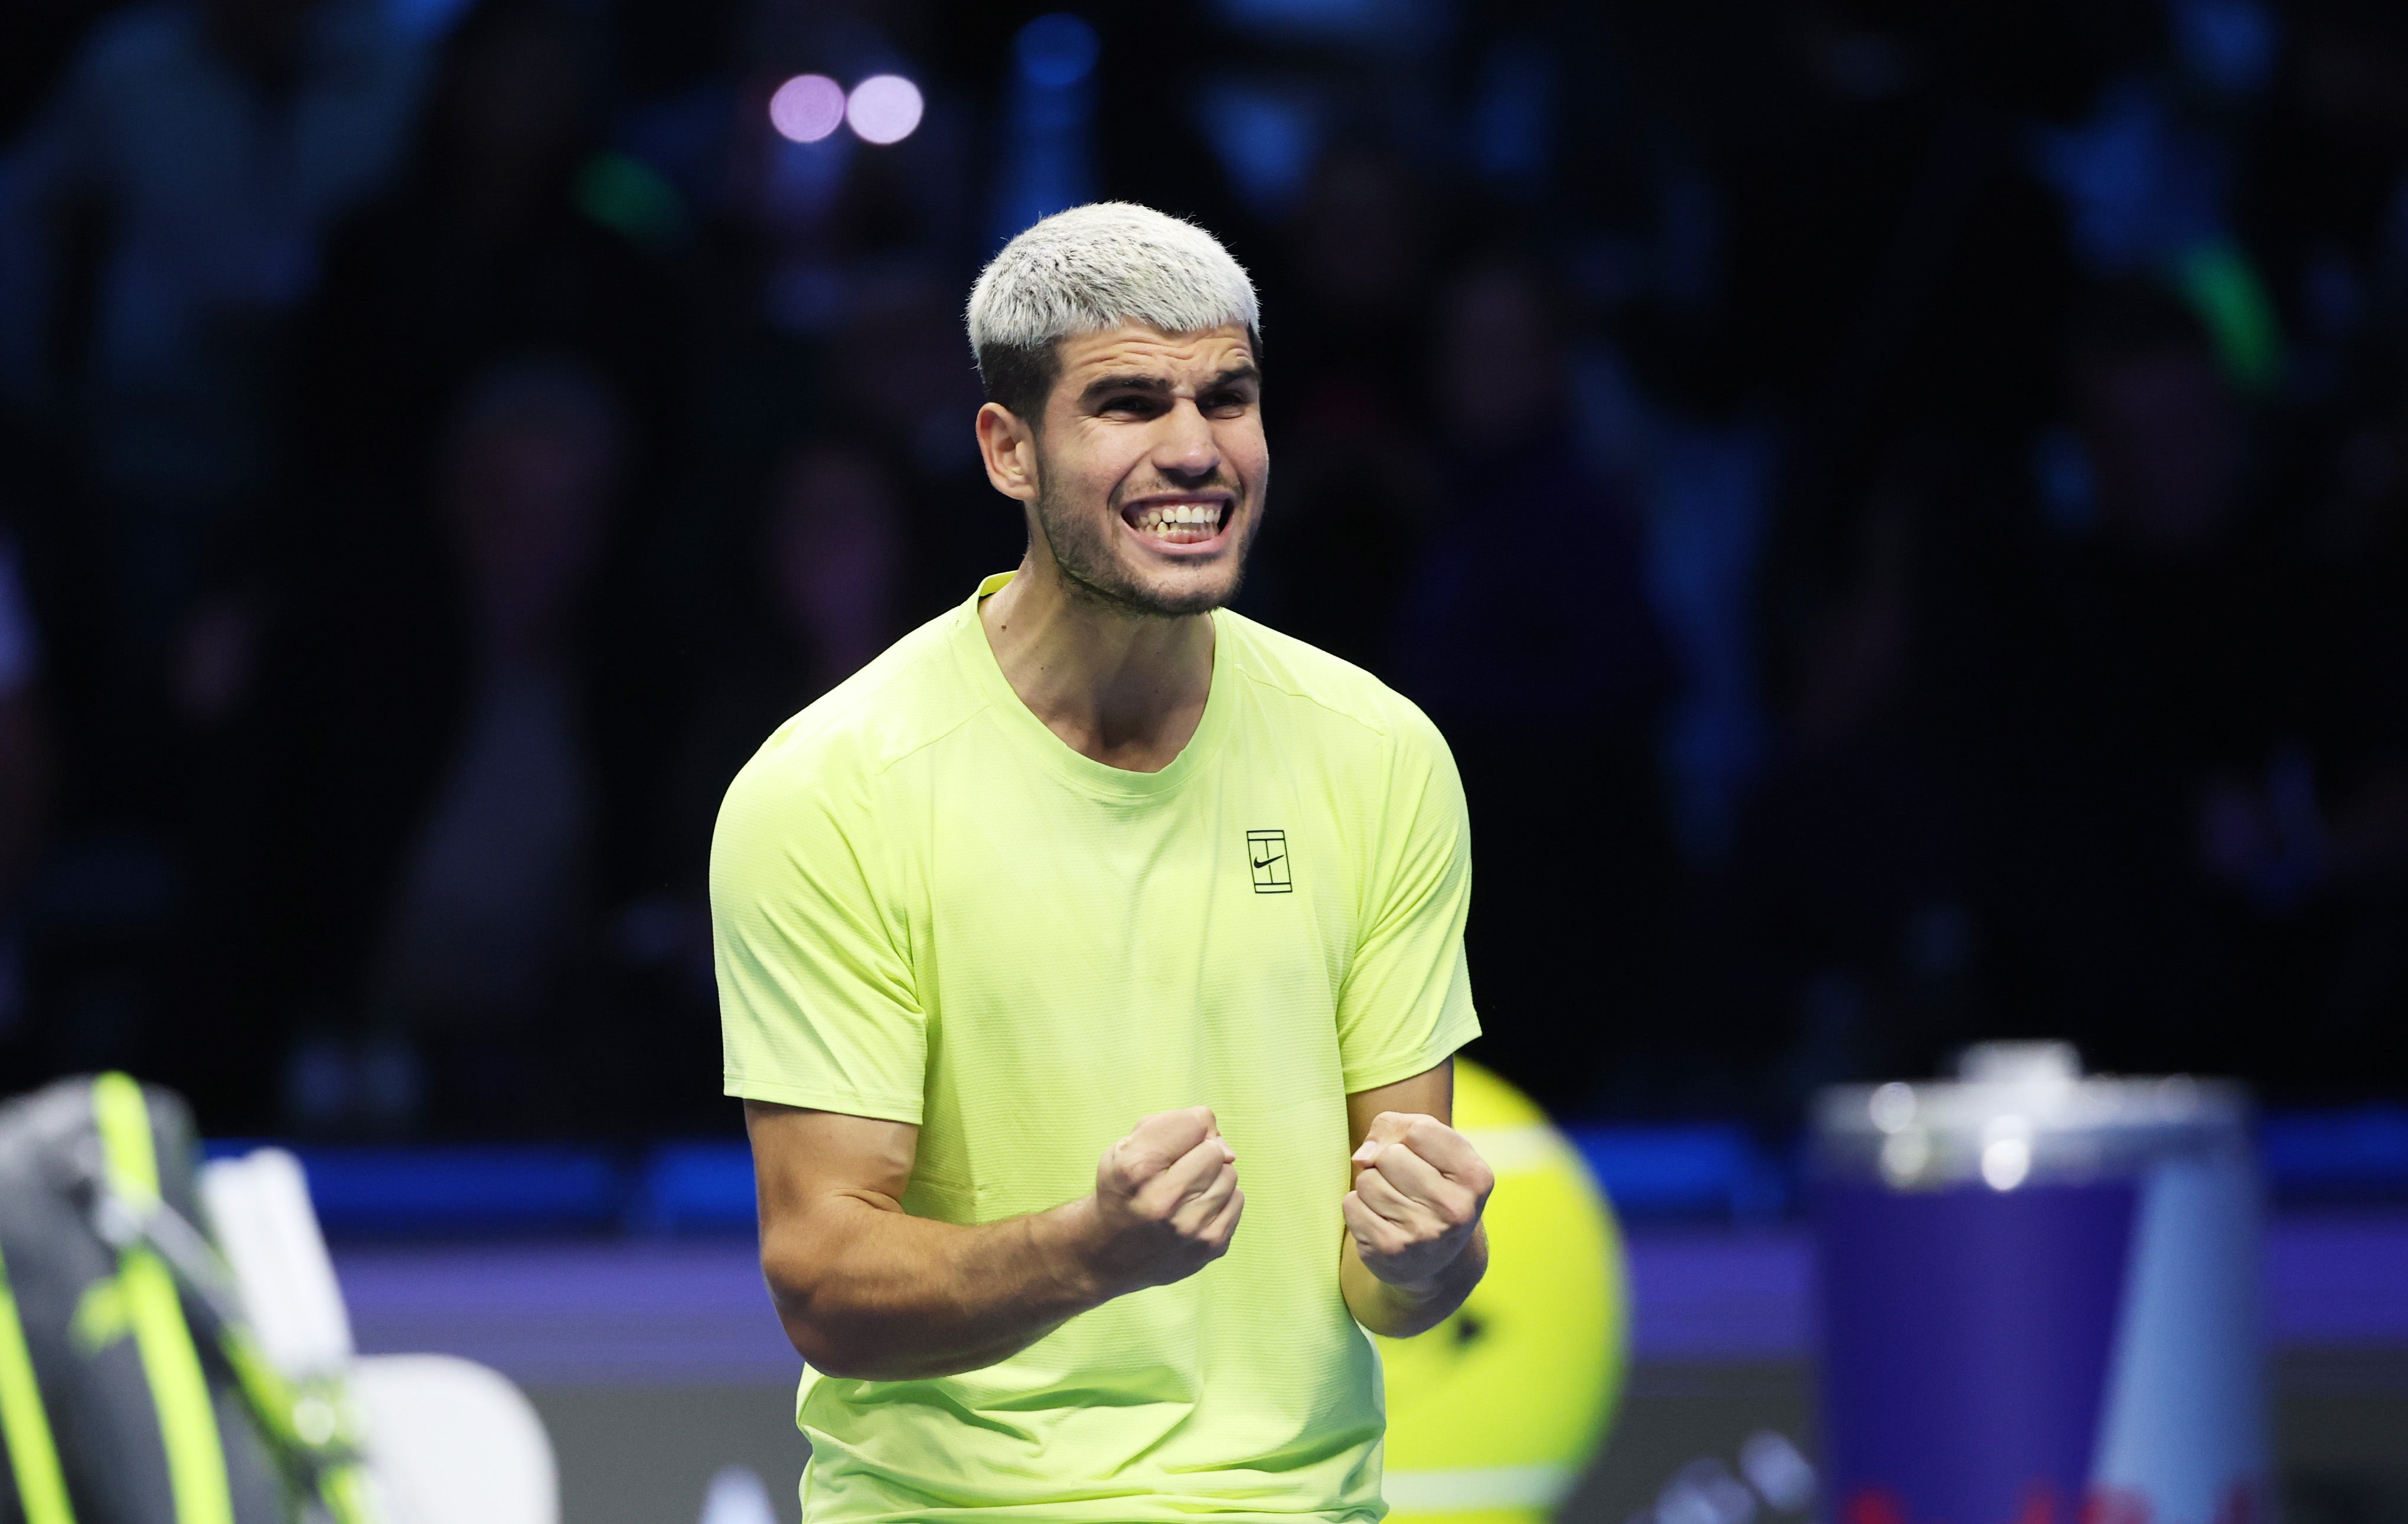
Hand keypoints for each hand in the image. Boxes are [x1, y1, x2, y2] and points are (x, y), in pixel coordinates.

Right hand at [1080, 1106, 1242, 1295]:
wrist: (1107, 1254)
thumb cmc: (1121, 1191)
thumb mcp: (1125, 1148)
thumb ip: (1172, 1126)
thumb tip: (1225, 1147)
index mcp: (1136, 1168)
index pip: (1196, 1122)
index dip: (1186, 1127)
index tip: (1171, 1144)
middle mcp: (1163, 1201)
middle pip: (1214, 1151)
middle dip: (1199, 1154)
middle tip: (1176, 1171)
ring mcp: (1190, 1227)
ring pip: (1230, 1175)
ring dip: (1211, 1178)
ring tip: (1184, 1193)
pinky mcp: (1211, 1246)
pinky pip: (1237, 1200)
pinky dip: (1220, 1200)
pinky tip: (1194, 1210)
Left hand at [1344, 1112, 1491, 1290]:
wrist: (1436, 1258)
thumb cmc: (1431, 1186)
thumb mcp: (1432, 1149)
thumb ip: (1397, 1127)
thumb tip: (1362, 1158)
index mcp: (1475, 1177)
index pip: (1419, 1130)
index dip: (1407, 1137)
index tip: (1420, 1157)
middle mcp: (1456, 1209)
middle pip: (1390, 1155)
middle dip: (1387, 1163)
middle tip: (1406, 1186)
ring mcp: (1423, 1233)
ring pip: (1367, 1180)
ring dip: (1372, 1186)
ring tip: (1395, 1205)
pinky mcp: (1390, 1250)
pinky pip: (1352, 1205)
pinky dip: (1359, 1207)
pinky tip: (1382, 1221)